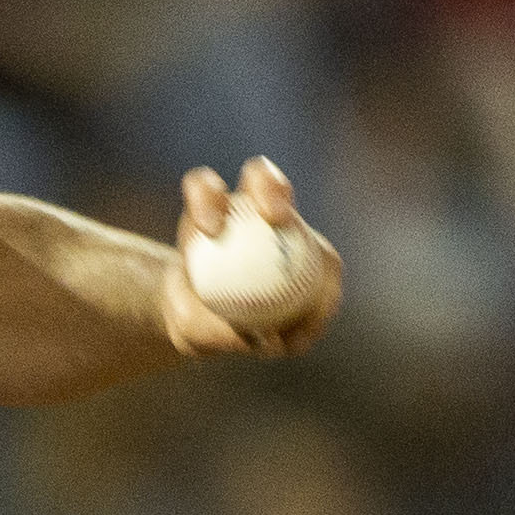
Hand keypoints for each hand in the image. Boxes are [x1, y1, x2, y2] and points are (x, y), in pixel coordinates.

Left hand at [159, 158, 340, 361]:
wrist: (211, 321)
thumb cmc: (191, 317)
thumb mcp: (190, 329)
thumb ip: (213, 328)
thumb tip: (257, 337)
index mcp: (206, 212)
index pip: (204, 188)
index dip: (208, 196)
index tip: (212, 230)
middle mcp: (247, 207)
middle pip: (261, 177)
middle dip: (270, 186)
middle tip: (276, 218)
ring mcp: (284, 225)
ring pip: (312, 230)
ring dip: (314, 247)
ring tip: (316, 294)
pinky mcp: (312, 250)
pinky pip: (325, 269)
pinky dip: (322, 297)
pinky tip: (314, 327)